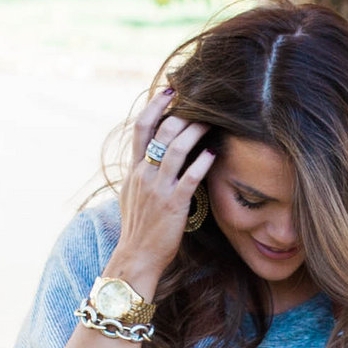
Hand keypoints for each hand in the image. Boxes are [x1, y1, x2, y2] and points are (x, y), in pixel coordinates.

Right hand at [115, 91, 213, 294]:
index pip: (141, 128)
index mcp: (134, 170)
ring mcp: (158, 188)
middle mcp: (143, 174)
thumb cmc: (138, 228)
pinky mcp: (173, 204)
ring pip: (177, 148)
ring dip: (196, 131)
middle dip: (183, 114)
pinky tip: (214, 153)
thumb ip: (142, 174)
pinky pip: (190, 176)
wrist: (135, 257)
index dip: (155, 105)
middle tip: (200, 103)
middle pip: (162, 132)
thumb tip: (151, 157)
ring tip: (211, 122)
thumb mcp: (133, 195)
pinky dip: (203, 161)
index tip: (170, 90)